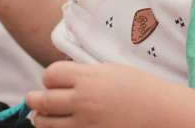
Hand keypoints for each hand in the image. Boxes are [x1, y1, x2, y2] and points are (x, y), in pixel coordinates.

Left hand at [26, 62, 170, 127]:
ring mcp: (85, 123)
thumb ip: (85, 73)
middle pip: (42, 100)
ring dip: (40, 118)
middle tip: (33, 98)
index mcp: (89, 77)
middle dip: (34, 99)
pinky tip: (62, 126)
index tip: (52, 81)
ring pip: (46, 122)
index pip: (50, 74)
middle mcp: (83, 100)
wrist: (162, 113)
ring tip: (41, 116)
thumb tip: (63, 78)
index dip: (49, 78)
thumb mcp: (111, 71)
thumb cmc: (141, 89)